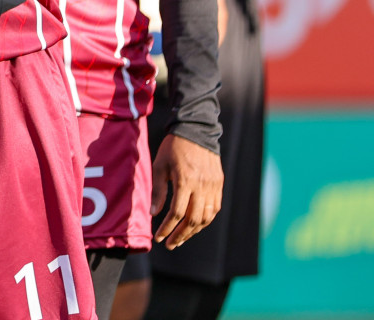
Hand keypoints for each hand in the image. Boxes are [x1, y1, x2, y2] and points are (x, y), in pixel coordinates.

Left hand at [152, 134, 222, 249]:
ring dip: (193, 232)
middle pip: (193, 220)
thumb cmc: (173, 148)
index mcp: (185, 181)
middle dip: (180, 235)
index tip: (159, 237)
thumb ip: (158, 190)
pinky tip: (194, 225)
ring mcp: (213, 186)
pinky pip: (215, 209)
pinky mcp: (219, 184)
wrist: (196, 130)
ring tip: (180, 238)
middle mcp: (202, 186)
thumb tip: (154, 214)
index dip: (167, 228)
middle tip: (170, 244)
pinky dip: (205, 220)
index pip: (177, 213)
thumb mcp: (160, 166)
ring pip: (206, 218)